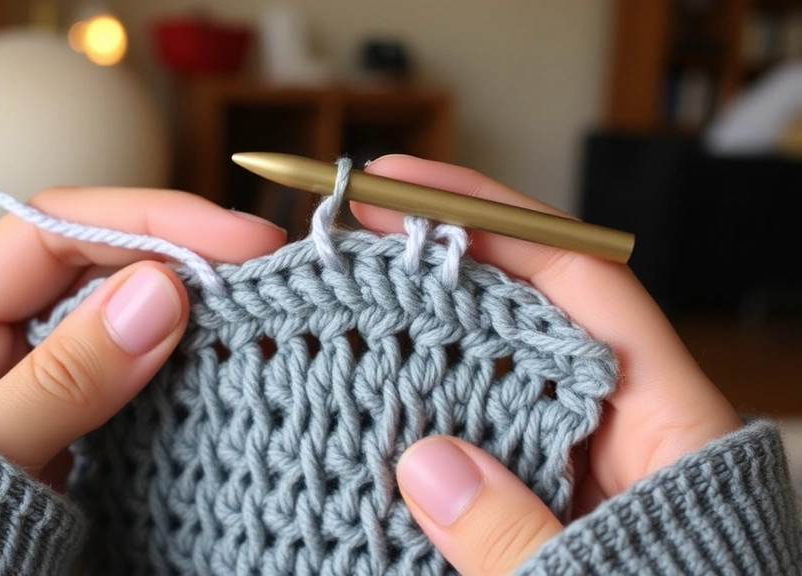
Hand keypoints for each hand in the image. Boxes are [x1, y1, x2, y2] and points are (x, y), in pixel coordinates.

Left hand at [0, 187, 285, 477]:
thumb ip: (63, 380)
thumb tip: (160, 294)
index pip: (51, 233)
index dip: (144, 222)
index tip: (227, 238)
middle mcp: (0, 334)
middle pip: (100, 260)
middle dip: (180, 254)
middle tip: (263, 265)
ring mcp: (47, 375)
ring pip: (129, 310)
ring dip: (194, 301)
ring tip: (260, 301)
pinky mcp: (85, 417)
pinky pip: (143, 367)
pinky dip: (189, 355)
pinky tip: (231, 351)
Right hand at [353, 156, 742, 575]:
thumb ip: (520, 540)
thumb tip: (427, 463)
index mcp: (670, 427)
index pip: (583, 280)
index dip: (494, 220)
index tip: (403, 188)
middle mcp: (618, 428)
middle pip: (527, 312)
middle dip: (439, 268)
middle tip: (346, 245)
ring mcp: (569, 463)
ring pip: (489, 374)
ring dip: (419, 340)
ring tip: (337, 311)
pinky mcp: (531, 505)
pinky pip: (470, 439)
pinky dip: (418, 419)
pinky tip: (362, 408)